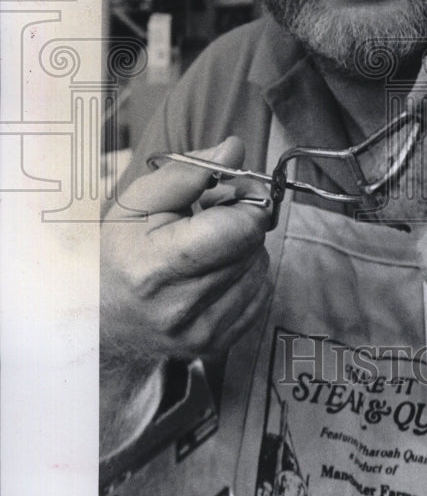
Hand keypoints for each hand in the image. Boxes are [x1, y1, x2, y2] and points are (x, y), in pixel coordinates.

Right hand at [101, 136, 272, 364]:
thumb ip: (187, 171)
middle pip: (253, 245)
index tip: (232, 194)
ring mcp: (201, 332)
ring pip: (261, 269)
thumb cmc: (117, 254)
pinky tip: (214, 274)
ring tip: (207, 250)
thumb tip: (234, 149)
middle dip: (241, 223)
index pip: (240, 228)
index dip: (245, 202)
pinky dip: (245, 278)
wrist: (97, 319)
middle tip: (211, 221)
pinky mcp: (216, 346)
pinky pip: (261, 295)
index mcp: (157, 266)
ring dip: (244, 251)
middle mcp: (181, 307)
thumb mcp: (137, 203)